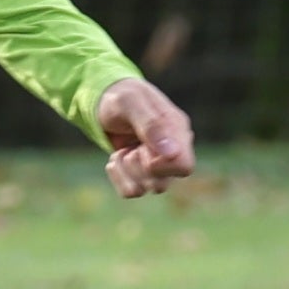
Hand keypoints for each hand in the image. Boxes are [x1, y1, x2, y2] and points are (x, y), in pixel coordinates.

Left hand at [93, 77, 195, 196]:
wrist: (103, 100)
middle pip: (163, 183)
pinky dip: (118, 176)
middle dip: (139, 168)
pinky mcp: (139, 172)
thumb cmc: (121, 96)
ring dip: (127, 171)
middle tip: (131, 148)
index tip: (143, 150)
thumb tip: (172, 153)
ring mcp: (156, 164)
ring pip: (147, 189)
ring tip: (122, 151)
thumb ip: (151, 125)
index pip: (184, 166)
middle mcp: (172, 150)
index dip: (162, 166)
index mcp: (178, 131)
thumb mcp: (131, 102)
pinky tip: (116, 158)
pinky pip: (131, 191)